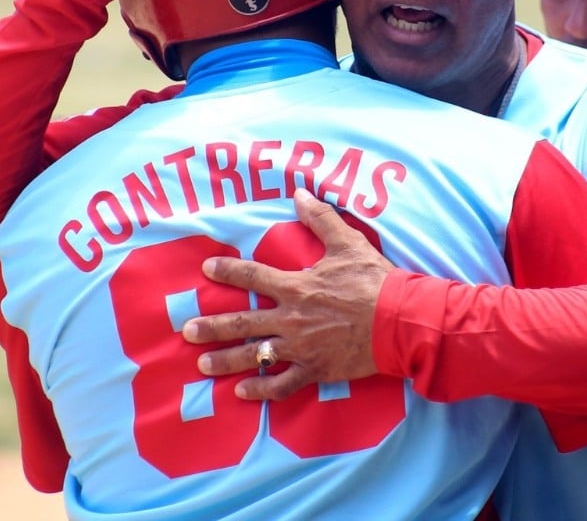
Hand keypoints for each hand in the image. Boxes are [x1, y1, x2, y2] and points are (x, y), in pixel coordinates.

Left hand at [182, 189, 394, 400]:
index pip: (253, 276)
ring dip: (226, 361)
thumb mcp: (348, 244)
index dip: (228, 271)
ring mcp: (301, 348)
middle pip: (243, 323)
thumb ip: (321, 220)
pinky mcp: (315, 370)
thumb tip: (299, 194)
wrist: (398, 321)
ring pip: (255, 356)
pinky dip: (261, 390)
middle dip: (212, 327)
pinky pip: (282, 384)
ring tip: (203, 366)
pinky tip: (242, 392)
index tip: (207, 269)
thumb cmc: (374, 281)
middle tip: (187, 331)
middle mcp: (291, 319)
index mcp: (296, 287)